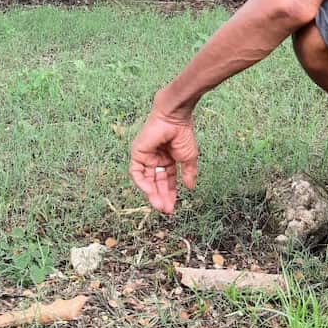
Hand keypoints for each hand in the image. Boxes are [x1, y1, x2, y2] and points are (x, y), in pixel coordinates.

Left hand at [129, 96, 198, 213]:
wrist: (175, 118)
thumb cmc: (183, 134)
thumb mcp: (188, 158)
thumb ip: (188, 173)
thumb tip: (190, 188)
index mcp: (167, 160)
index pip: (166, 181)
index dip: (169, 194)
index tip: (172, 207)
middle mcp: (155, 159)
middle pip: (156, 182)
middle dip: (161, 196)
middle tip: (165, 209)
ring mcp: (146, 156)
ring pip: (146, 179)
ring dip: (152, 193)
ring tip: (160, 204)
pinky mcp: (137, 152)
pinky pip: (136, 172)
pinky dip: (142, 183)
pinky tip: (150, 192)